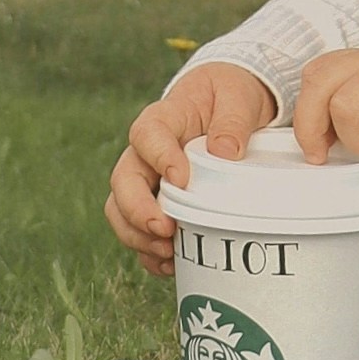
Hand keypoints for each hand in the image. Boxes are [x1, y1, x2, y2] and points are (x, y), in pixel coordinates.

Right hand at [105, 59, 276, 277]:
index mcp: (165, 117)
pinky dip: (148, 253)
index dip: (158, 157)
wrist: (229, 104)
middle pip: (122, 179)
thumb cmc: (230, 95)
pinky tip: (171, 264)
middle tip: (165, 229)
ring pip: (120, 208)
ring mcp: (148, 179)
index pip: (146, 134)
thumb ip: (233, 120)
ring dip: (137, 235)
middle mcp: (146, 151)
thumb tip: (224, 152)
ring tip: (168, 251)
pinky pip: (138, 231)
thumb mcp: (238, 96)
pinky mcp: (157, 203)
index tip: (181, 178)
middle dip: (136, 209)